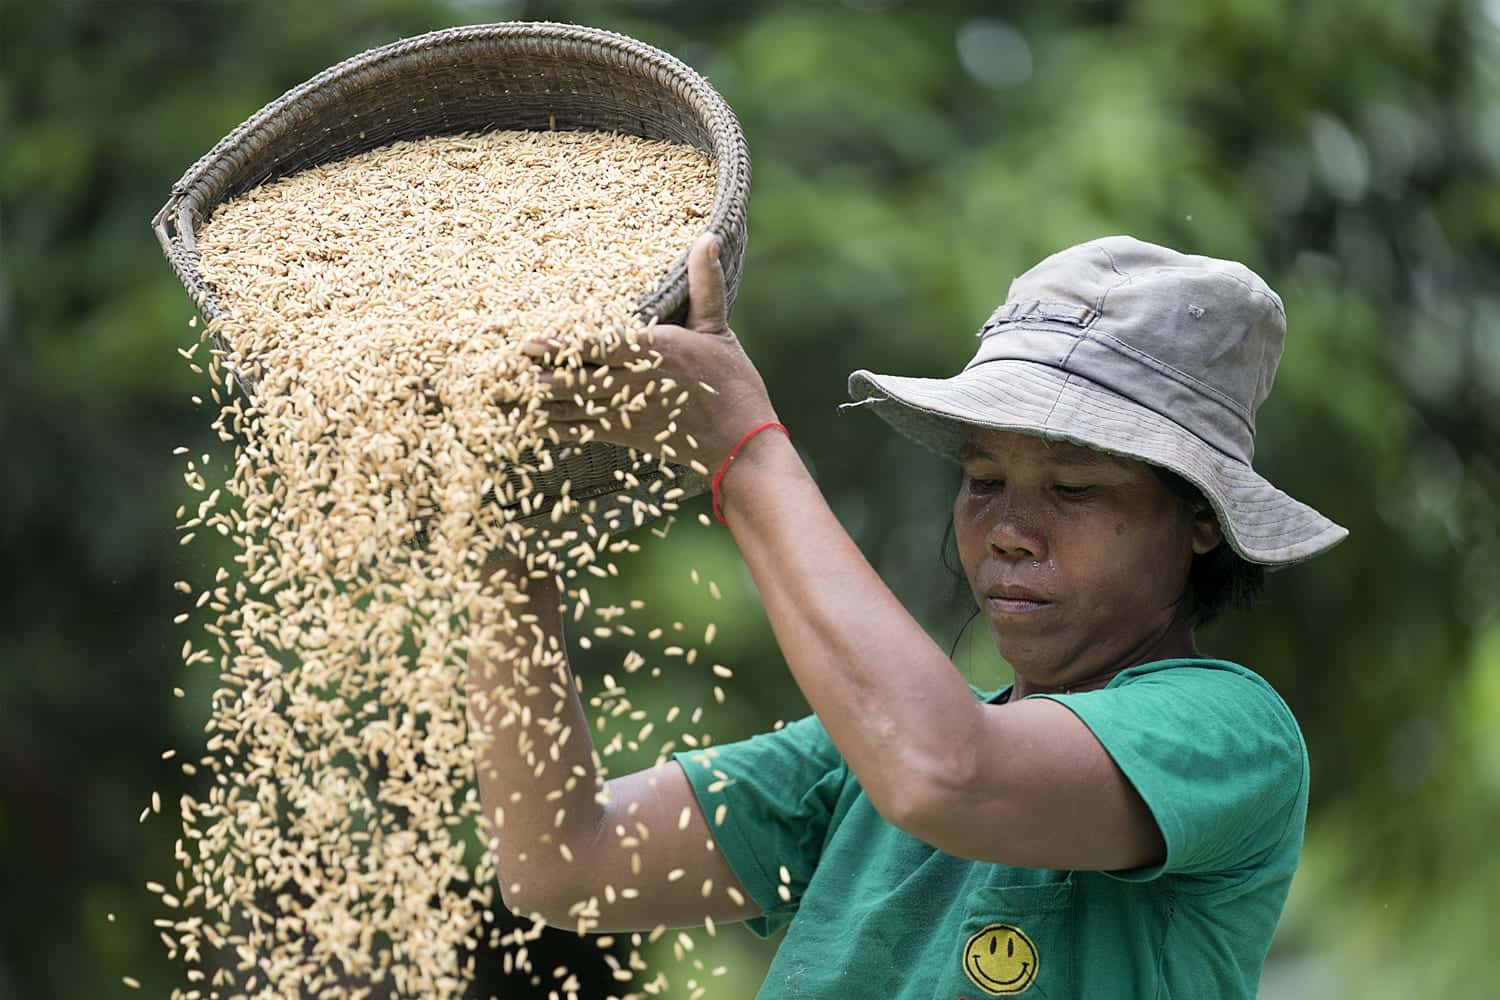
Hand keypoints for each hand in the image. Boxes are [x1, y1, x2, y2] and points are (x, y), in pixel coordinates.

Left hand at [520, 234, 778, 472]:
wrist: (740, 442)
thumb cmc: (732, 383)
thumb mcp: (718, 329)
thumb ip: (705, 285)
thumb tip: (708, 238)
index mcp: (656, 353)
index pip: (600, 348)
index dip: (561, 347)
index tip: (529, 343)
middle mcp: (635, 384)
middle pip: (574, 381)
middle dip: (533, 377)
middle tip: (494, 372)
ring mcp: (626, 414)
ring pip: (569, 408)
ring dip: (531, 402)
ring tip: (495, 396)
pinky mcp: (624, 435)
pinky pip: (579, 432)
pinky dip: (550, 428)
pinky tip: (523, 423)